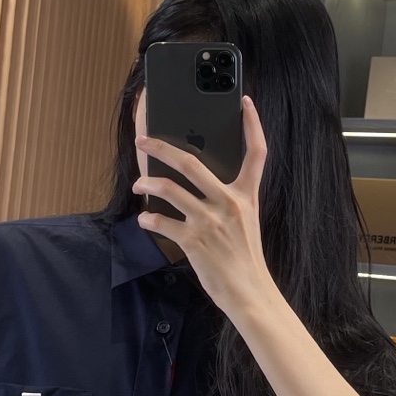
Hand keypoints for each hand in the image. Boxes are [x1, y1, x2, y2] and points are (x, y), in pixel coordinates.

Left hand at [133, 96, 273, 322]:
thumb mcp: (246, 222)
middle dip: (161, 148)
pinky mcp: (194, 241)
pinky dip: (149, 220)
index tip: (246, 103)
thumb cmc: (245, 258)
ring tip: (139, 184)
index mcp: (246, 196)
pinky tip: (146, 221)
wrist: (249, 292)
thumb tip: (196, 184)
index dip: (254, 125)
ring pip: (169, 189)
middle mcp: (229, 203)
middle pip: (191, 162)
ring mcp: (210, 221)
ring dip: (147, 184)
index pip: (257, 153)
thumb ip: (227, 200)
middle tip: (143, 141)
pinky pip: (162, 222)